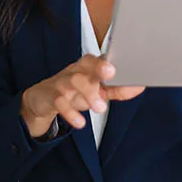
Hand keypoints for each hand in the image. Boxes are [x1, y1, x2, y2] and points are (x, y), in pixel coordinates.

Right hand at [20, 54, 144, 136]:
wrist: (42, 100)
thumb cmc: (74, 92)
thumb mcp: (97, 90)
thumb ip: (117, 89)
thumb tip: (139, 86)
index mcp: (86, 67)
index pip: (95, 59)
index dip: (103, 62)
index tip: (114, 68)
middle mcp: (73, 71)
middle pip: (84, 66)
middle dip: (97, 70)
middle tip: (110, 77)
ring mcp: (61, 83)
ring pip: (72, 81)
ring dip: (87, 93)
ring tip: (99, 107)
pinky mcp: (50, 97)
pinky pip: (59, 102)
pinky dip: (70, 112)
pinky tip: (80, 122)